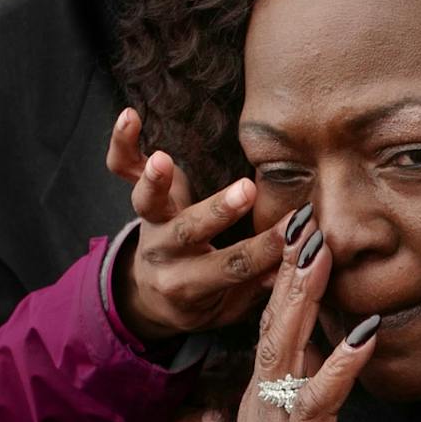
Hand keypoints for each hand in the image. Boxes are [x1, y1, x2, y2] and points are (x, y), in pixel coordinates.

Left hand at [106, 109, 290, 341]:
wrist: (153, 295)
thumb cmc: (202, 298)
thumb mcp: (228, 305)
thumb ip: (257, 285)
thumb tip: (297, 260)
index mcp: (187, 284)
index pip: (230, 266)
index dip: (265, 248)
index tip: (298, 227)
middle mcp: (163, 253)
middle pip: (188, 232)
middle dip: (218, 211)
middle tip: (247, 190)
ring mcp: (148, 223)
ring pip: (147, 203)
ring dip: (156, 181)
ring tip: (163, 160)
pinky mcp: (138, 197)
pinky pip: (122, 168)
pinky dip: (122, 143)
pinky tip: (130, 116)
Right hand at [239, 222, 380, 421]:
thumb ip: (312, 388)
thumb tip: (335, 343)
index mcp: (261, 396)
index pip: (269, 325)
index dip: (282, 278)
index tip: (298, 232)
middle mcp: (259, 403)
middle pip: (270, 324)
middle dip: (287, 272)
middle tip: (303, 222)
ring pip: (283, 351)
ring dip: (303, 301)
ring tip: (321, 257)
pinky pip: (318, 401)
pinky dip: (341, 364)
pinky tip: (364, 334)